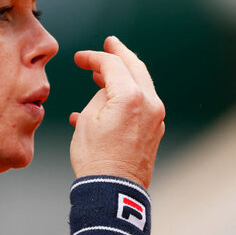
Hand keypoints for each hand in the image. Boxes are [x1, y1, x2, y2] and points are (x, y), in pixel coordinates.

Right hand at [69, 36, 164, 187]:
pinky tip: (104, 106)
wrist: (113, 191)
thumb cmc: (96, 158)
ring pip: (141, 86)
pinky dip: (124, 99)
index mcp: (131, 96)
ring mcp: (155, 119)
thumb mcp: (87, 120)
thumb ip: (100, 96)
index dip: (94, 57)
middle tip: (110, 43)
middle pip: (135, 68)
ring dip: (122, 77)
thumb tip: (106, 91)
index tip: (80, 58)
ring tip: (103, 74)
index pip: (112, 65)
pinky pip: (140, 106)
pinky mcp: (154, 132)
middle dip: (120, 54)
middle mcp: (150, 104)